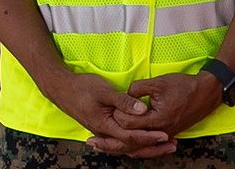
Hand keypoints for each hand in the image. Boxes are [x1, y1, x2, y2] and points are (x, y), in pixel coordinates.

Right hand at [43, 71, 175, 157]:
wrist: (63, 89)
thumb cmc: (83, 88)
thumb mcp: (105, 91)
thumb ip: (124, 102)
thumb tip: (143, 110)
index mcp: (105, 125)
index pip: (131, 136)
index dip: (149, 136)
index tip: (165, 135)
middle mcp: (105, 133)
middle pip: (130, 145)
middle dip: (151, 146)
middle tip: (171, 145)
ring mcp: (104, 131)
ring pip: (126, 145)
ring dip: (145, 146)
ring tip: (163, 145)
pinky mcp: (104, 127)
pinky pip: (122, 140)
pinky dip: (135, 142)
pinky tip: (145, 141)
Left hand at [111, 71, 219, 139]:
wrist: (206, 93)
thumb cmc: (184, 86)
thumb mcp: (160, 82)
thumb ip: (139, 88)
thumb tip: (126, 93)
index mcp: (157, 120)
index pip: (128, 123)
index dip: (118, 114)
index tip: (114, 105)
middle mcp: (160, 132)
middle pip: (131, 139)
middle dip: (116, 134)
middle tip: (105, 128)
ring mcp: (164, 135)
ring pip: (139, 146)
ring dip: (124, 142)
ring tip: (111, 138)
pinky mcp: (168, 134)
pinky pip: (149, 145)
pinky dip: (138, 143)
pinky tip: (130, 140)